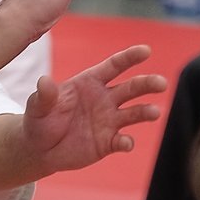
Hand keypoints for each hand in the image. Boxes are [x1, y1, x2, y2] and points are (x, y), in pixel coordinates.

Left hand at [19, 45, 164, 173]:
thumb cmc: (40, 119)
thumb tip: (44, 81)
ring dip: (145, 112)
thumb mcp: (37, 106)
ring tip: (154, 112)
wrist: (39, 148)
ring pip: (134, 113)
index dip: (129, 57)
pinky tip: (126, 143)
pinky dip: (126, 142)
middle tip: (161, 83)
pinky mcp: (108, 143)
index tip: (145, 50)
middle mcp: (104, 99)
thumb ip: (44, 95)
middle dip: (147, 84)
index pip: (113, 66)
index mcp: (90, 82)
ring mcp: (109, 121)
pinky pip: (122, 141)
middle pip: (131, 88)